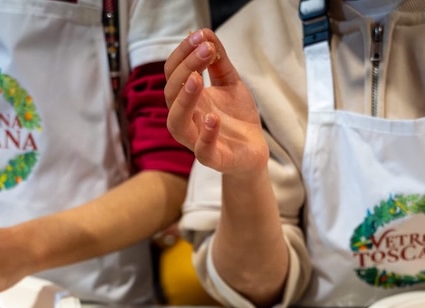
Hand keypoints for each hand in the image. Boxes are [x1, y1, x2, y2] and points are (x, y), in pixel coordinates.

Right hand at [164, 29, 269, 175]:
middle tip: (205, 50)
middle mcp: (186, 118)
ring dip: (184, 99)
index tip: (200, 36)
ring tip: (197, 79)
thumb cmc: (236, 117)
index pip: (172, 73)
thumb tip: (206, 33)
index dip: (182, 54)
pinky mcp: (213, 158)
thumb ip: (218, 60)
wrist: (254, 149)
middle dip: (185, 68)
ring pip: (176, 122)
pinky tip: (214, 118)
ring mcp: (196, 139)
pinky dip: (206, 135)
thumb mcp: (230, 82)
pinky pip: (201, 150)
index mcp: (186, 99)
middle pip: (170, 93)